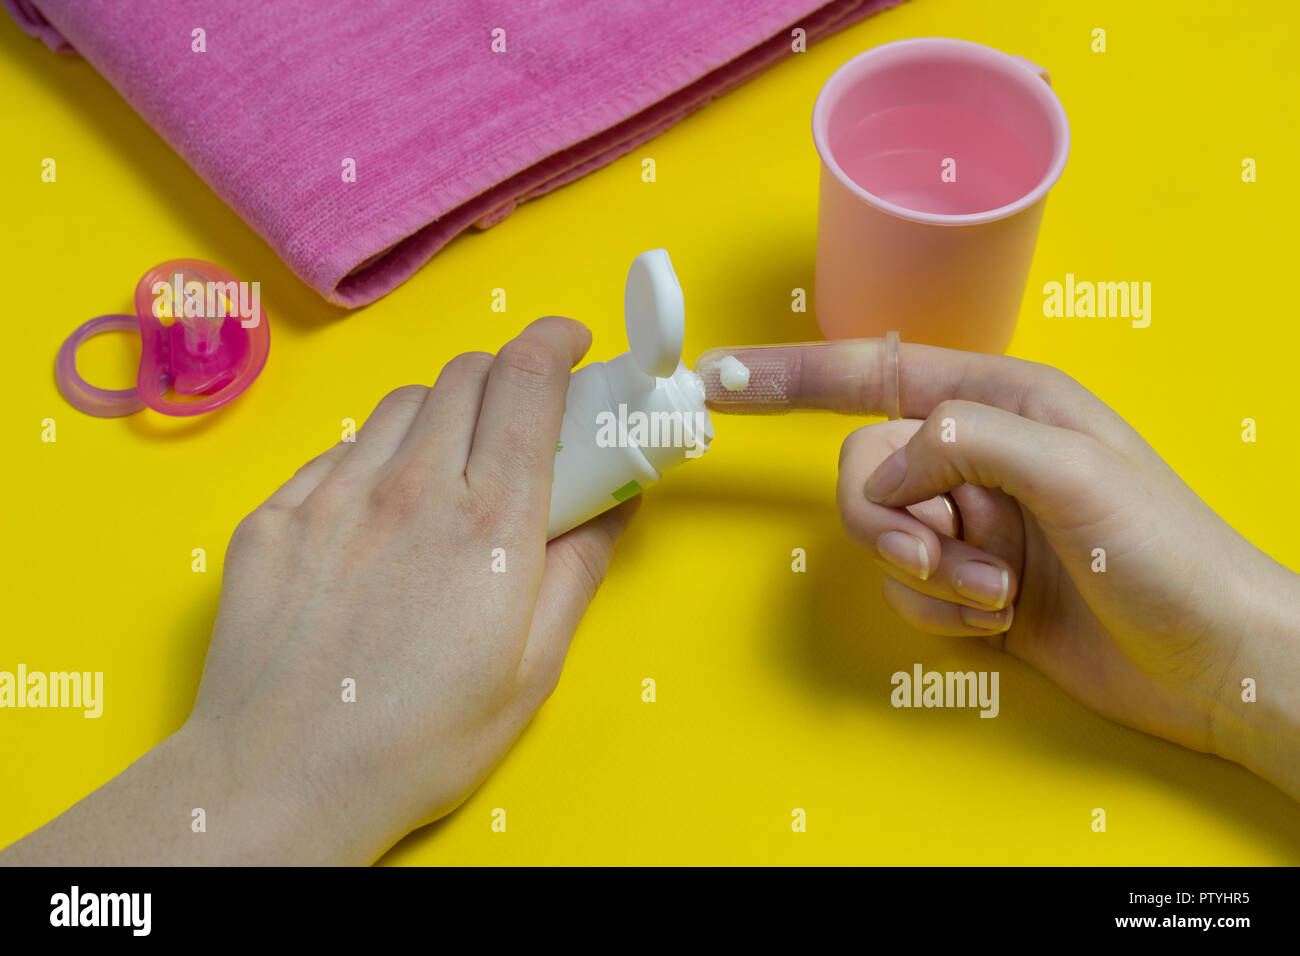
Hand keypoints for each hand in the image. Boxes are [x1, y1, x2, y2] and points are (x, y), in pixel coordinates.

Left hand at [1, 316, 635, 864]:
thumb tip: (614, 502)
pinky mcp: (274, 516)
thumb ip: (579, 569)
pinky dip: (375, 458)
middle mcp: (410, 487)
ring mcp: (332, 496)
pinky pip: (338, 453)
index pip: (526, 378)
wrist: (282, 779)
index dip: (555, 341)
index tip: (573, 345)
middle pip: (466, 373)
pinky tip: (379, 514)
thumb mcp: (533, 668)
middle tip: (522, 418)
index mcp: (488, 521)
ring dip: (441, 411)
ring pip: (400, 403)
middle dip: (506, 373)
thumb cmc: (420, 739)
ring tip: (449, 466)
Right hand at [708, 340, 1299, 798]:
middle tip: (947, 556)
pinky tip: (1002, 618)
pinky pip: (904, 590)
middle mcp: (977, 456)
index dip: (791, 375)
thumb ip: (964, 442)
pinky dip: (942, 611)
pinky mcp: (968, 584)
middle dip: (892, 523)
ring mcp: (970, 523)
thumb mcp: (1073, 471)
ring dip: (929, 575)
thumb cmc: (1166, 553)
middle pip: (864, 468)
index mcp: (1001, 403)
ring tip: (998, 592)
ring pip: (878, 535)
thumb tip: (886, 468)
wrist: (1211, 663)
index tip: (719, 378)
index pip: (874, 374)